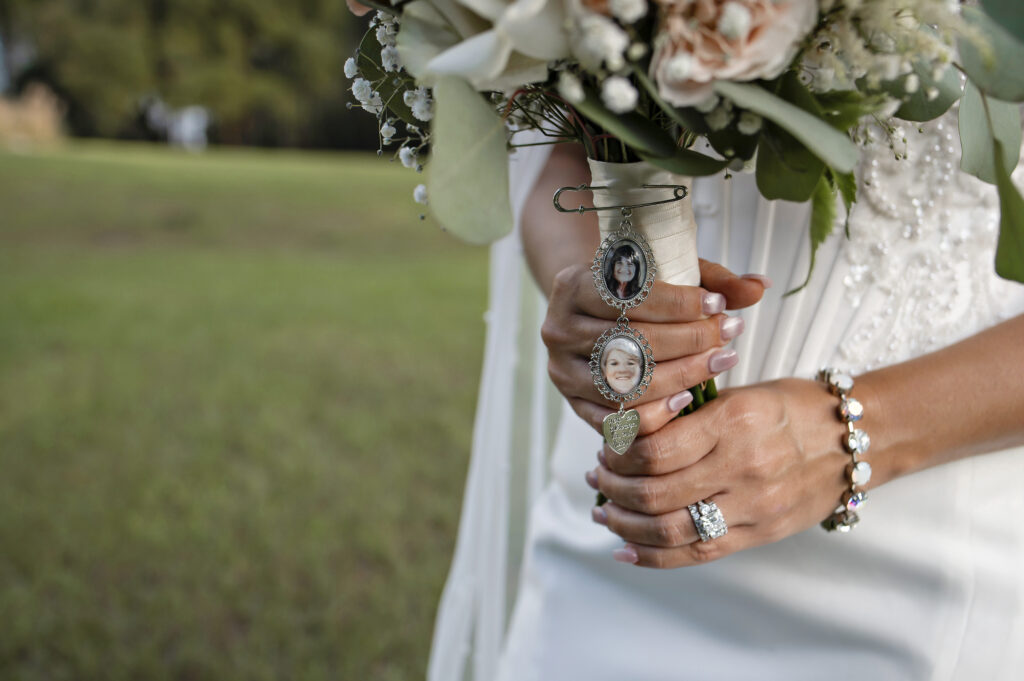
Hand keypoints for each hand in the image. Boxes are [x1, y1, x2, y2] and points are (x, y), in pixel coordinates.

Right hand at [541, 259, 768, 435]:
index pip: (627, 297)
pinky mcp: (574, 405)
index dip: (678, 303)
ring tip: (719, 363)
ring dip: (680, 376)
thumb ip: (712, 280)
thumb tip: (759, 286)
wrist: (592, 315)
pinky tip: (688, 397)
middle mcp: (559, 329)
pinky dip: (656, 412)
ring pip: (625, 385)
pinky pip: (617, 420)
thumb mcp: (668, 274)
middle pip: (630, 342)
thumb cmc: (635, 292)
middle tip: (728, 336)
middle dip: (688, 341)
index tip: (719, 306)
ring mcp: (563, 371)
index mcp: (572, 286)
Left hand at [587, 378, 850, 567]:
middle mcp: (742, 465)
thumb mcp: (741, 394)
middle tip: (596, 477)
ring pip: (670, 529)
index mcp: (733, 420)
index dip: (618, 453)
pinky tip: (625, 550)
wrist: (856, 439)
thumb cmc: (792, 408)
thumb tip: (627, 435)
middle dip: (613, 488)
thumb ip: (689, 416)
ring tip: (605, 512)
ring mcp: (753, 505)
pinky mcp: (759, 533)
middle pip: (655, 492)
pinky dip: (652, 557)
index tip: (605, 446)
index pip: (655, 448)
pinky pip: (697, 553)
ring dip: (625, 524)